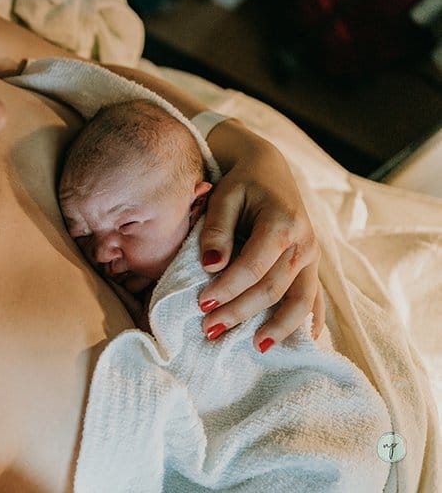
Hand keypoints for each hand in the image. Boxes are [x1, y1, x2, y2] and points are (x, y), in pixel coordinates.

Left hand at [197, 121, 323, 352]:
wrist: (268, 168)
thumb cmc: (241, 183)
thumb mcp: (224, 196)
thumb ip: (216, 229)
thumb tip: (211, 265)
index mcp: (282, 223)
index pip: (254, 266)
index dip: (228, 288)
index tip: (201, 304)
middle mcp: (304, 243)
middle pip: (273, 288)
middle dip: (241, 312)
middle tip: (210, 329)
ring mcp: (312, 256)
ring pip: (300, 300)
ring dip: (278, 328)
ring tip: (255, 348)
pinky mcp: (312, 265)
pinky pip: (316, 298)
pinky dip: (310, 321)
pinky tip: (304, 343)